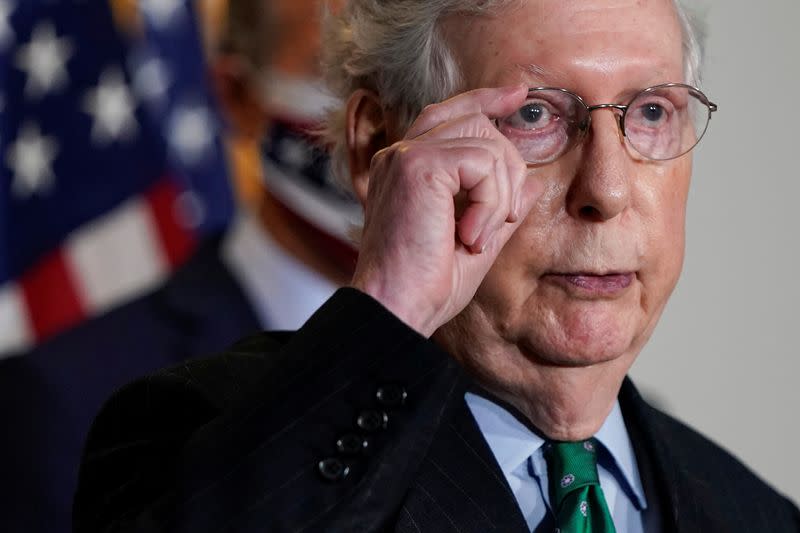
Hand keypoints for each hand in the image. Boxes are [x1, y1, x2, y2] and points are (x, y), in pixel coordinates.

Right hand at [351, 85, 544, 336]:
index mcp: (406, 168)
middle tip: (498, 221)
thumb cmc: (426, 285)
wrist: (396, 308)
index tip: (517, 95)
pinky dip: (490, 202)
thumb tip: (532, 182)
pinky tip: (470, 236)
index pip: (449, 115)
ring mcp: (406, 155)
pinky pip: (483, 163)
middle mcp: (400, 154)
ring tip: (478, 237)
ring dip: (499, 195)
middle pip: (476, 122)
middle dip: (507, 170)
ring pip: (487, 143)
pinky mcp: (418, 165)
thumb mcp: (476, 241)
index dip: (485, 100)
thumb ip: (499, 207)